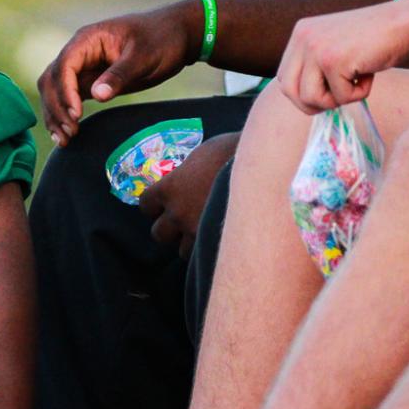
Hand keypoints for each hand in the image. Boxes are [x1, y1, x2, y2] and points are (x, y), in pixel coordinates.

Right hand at [37, 2, 199, 143]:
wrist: (177, 36)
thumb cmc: (162, 39)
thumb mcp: (144, 56)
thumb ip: (119, 75)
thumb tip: (96, 95)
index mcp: (88, 39)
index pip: (65, 65)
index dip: (65, 91)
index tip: (76, 114)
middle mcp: (79, 52)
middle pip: (52, 80)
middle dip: (56, 107)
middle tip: (70, 132)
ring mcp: (83, 67)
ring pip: (55, 91)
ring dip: (55, 115)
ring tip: (64, 140)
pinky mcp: (90, 81)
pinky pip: (68, 99)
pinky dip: (64, 116)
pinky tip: (66, 135)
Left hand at [137, 132, 237, 255]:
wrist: (262, 168)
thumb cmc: (232, 151)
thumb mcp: (202, 155)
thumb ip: (188, 173)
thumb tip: (187, 177)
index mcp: (171, 187)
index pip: (146, 205)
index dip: (154, 206)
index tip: (163, 203)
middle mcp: (178, 212)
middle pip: (159, 234)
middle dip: (170, 229)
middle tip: (183, 221)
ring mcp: (197, 230)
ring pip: (182, 251)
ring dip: (189, 243)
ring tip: (204, 233)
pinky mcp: (217, 242)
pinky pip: (204, 256)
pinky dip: (208, 250)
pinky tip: (219, 240)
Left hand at [275, 1, 408, 112]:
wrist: (402, 22)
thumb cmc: (374, 38)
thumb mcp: (334, 45)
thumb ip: (315, 65)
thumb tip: (303, 100)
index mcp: (300, 33)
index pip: (284, 76)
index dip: (301, 94)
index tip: (323, 97)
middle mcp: (302, 38)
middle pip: (288, 90)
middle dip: (312, 104)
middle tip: (337, 100)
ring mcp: (316, 48)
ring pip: (310, 97)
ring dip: (336, 100)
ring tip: (356, 84)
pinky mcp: (334, 60)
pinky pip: (339, 96)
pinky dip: (358, 94)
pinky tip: (369, 75)